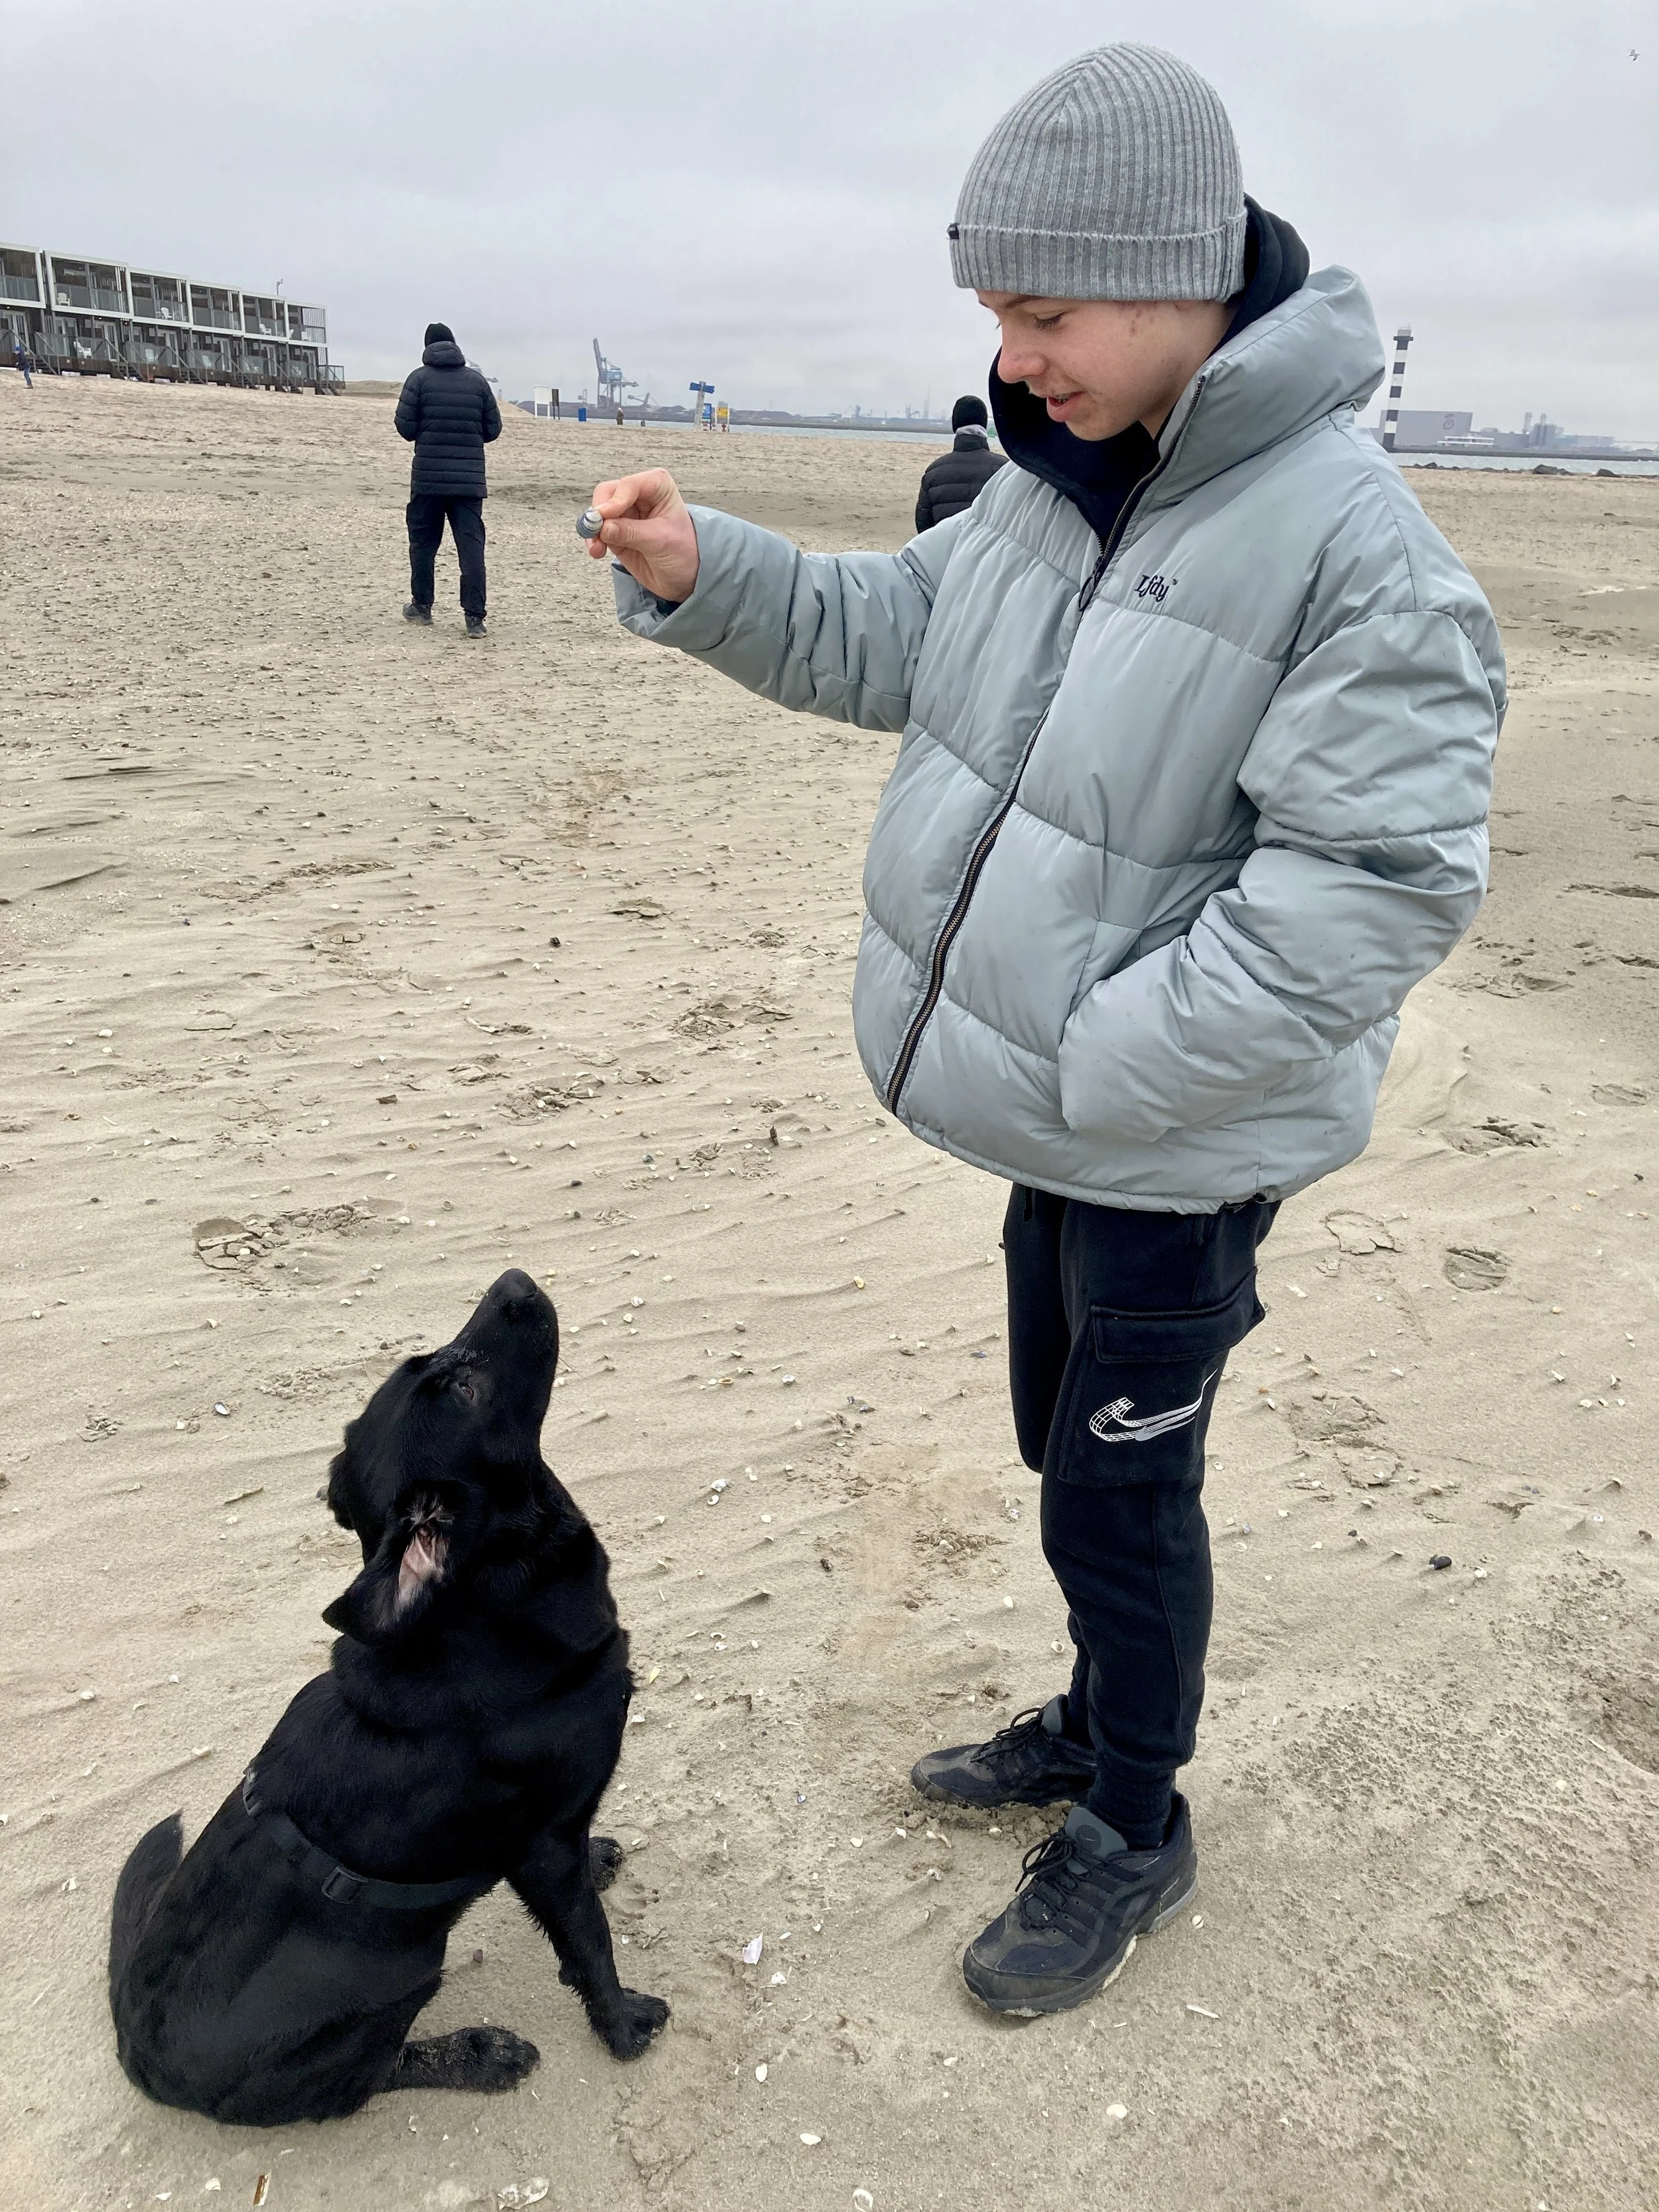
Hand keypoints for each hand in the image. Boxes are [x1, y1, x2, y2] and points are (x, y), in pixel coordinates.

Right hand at [584, 470, 698, 601]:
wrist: (686, 577)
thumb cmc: (684, 552)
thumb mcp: (660, 541)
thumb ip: (630, 532)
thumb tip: (602, 527)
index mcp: (657, 485)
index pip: (630, 485)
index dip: (615, 500)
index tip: (605, 517)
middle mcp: (639, 494)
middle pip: (607, 494)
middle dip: (599, 514)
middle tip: (596, 533)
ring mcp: (625, 512)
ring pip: (598, 511)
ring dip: (592, 529)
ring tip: (597, 549)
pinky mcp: (616, 530)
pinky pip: (597, 529)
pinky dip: (593, 539)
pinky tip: (597, 551)